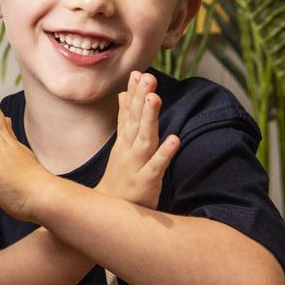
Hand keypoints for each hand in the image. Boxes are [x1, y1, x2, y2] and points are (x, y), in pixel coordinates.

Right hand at [97, 71, 178, 207]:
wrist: (111, 212)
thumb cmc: (120, 178)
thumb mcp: (120, 146)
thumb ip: (124, 120)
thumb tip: (125, 95)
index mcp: (124, 141)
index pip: (129, 113)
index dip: (134, 93)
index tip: (138, 72)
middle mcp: (128, 150)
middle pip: (135, 121)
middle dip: (141, 98)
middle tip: (147, 78)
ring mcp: (136, 166)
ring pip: (144, 139)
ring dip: (149, 118)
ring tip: (154, 98)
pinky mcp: (145, 183)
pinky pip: (156, 167)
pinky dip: (164, 153)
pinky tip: (174, 139)